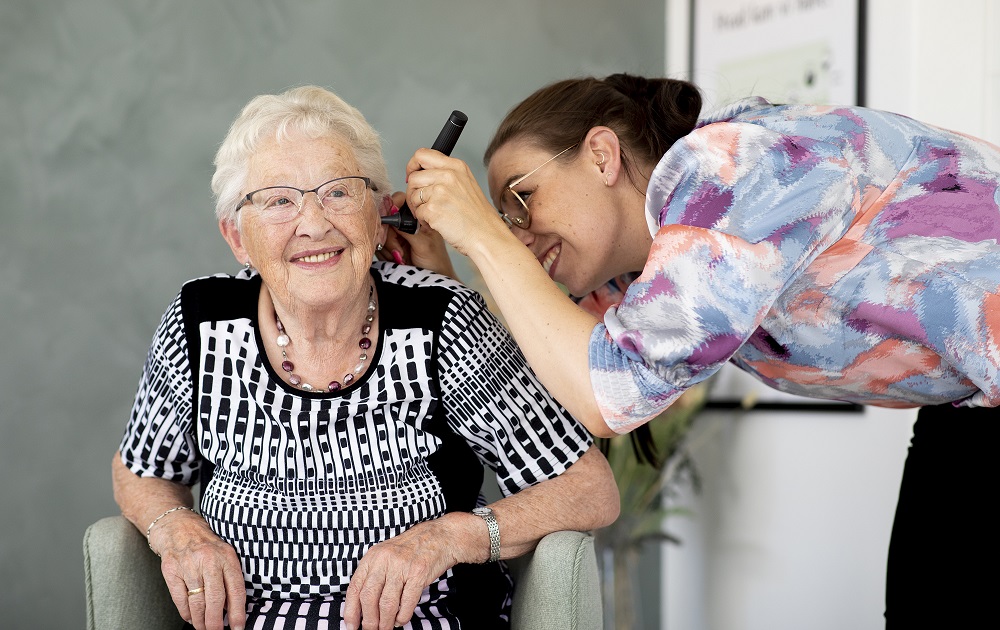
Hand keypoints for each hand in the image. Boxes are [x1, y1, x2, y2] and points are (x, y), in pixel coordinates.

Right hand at [150, 511, 246, 629]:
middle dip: (216, 622)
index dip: (237, 612)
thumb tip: (232, 608)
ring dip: (201, 621)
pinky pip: (180, 599)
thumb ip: (229, 577)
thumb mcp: (224, 554)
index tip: (238, 628)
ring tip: (204, 628)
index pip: (236, 589)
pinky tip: (191, 618)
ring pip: (196, 602)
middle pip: (215, 599)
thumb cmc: (205, 544)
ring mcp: (188, 565)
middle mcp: (209, 560)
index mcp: (227, 556)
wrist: (177, 526)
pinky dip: (186, 613)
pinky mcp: (171, 570)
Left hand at [343, 516, 469, 629]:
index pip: (355, 587)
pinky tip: (401, 620)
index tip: (351, 626)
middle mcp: (385, 560)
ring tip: (386, 629)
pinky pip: (407, 602)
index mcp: (373, 557)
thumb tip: (362, 607)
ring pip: (387, 603)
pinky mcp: (418, 573)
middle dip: (369, 621)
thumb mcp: (386, 556)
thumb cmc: (411, 549)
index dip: (351, 610)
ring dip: (385, 622)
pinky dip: (402, 616)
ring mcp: (402, 566)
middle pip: (369, 597)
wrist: (439, 537)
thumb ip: (373, 576)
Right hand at [378, 192, 458, 279]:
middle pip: (384, 218)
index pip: (398, 200)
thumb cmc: (436, 262)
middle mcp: (404, 222)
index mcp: (417, 216)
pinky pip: (378, 246)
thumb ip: (407, 228)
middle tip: (400, 252)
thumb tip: (391, 214)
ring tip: (402, 259)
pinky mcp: (388, 246)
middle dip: (389, 237)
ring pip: (379, 234)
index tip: (390, 222)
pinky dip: (385, 256)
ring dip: (387, 249)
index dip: (390, 208)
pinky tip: (397, 261)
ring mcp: (395, 234)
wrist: (432, 281)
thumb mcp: (423, 243)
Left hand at [404, 149, 511, 258]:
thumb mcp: (467, 184)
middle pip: (413, 177)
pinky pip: (417, 212)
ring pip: (413, 195)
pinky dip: (423, 220)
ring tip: (433, 215)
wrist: (487, 235)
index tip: (412, 176)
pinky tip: (437, 223)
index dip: (412, 166)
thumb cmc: (478, 216)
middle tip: (421, 203)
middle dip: (412, 192)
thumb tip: (422, 175)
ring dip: (418, 208)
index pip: (422, 155)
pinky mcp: (433, 209)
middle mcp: (448, 176)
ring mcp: (440, 192)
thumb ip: (446, 175)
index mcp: (456, 166)